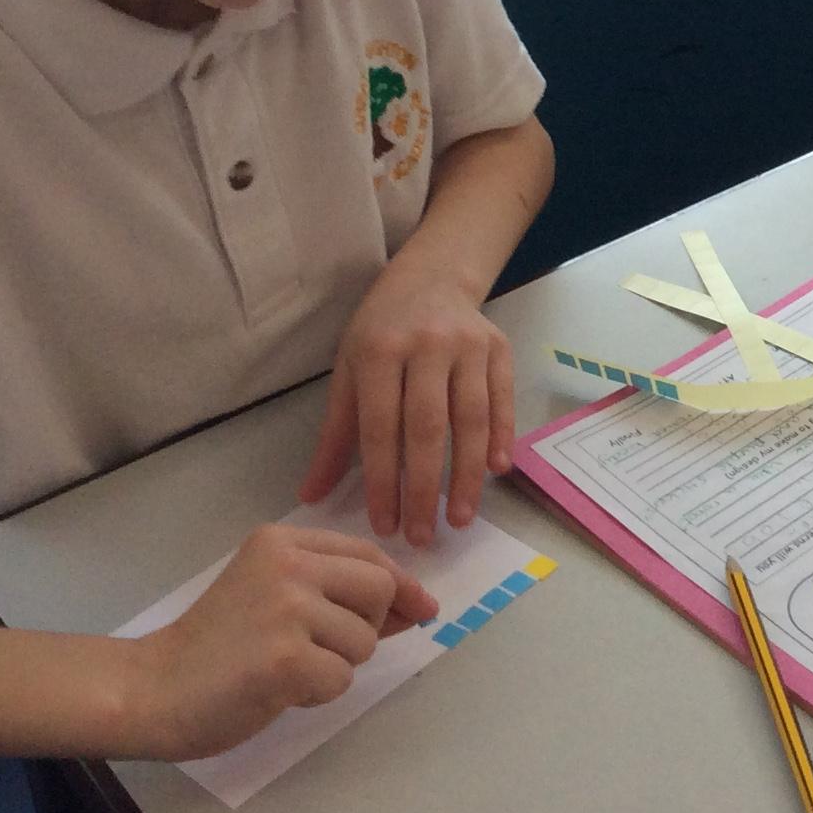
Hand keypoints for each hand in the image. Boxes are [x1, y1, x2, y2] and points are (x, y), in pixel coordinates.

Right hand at [127, 523, 435, 761]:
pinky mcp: (287, 657)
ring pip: (364, 641)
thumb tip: (418, 605)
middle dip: (369, 627)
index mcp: (282, 541)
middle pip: (380, 589)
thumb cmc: (216, 648)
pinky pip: (340, 679)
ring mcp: (287, 608)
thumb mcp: (274, 597)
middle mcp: (287, 564)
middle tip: (322, 649)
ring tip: (286, 667)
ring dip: (336, 666)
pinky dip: (317, 694)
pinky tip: (277, 689)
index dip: (401, 585)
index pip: (368, 554)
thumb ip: (339, 594)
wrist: (154, 688)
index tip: (420, 608)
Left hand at [299, 257, 515, 546]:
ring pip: (471, 418)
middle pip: (427, 427)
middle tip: (422, 536)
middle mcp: (424, 345)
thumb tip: (311, 496)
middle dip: (424, 487)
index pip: (380, 428)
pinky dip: (501, 437)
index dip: (382, 480)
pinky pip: (502, 400)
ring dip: (467, 474)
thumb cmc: (381, 331)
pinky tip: (497, 472)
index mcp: (378, 351)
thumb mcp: (348, 371)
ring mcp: (467, 345)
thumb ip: (335, 436)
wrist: (431, 277)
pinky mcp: (499, 347)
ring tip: (461, 519)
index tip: (385, 526)